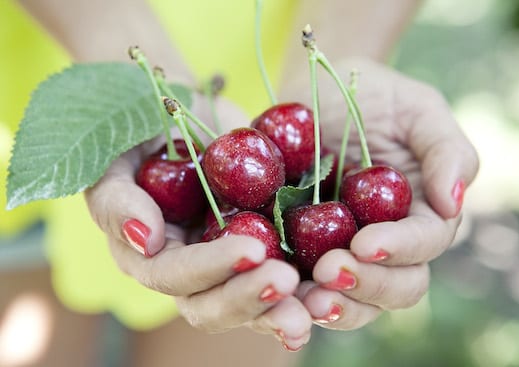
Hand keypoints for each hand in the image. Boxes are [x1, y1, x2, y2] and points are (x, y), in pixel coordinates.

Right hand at [85, 93, 312, 350]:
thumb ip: (117, 200)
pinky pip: (280, 274)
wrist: (178, 113)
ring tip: (319, 305)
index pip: (174, 276)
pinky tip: (334, 292)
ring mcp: (226, 261)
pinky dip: (306, 289)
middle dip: (249, 300)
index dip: (210, 269)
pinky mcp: (260, 245)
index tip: (251, 249)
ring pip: (251, 302)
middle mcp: (189, 270)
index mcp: (150, 256)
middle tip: (287, 283)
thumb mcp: (116, 159)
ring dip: (283, 309)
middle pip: (213, 305)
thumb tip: (147, 241)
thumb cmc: (138, 132)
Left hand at [281, 58, 478, 329]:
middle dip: (366, 286)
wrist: (319, 94)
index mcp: (422, 214)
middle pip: (395, 288)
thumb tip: (453, 202)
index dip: (400, 249)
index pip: (424, 244)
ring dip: (333, 306)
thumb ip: (445, 150)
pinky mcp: (306, 253)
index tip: (365, 242)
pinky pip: (305, 286)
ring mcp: (347, 253)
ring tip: (304, 299)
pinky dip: (294, 298)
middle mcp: (389, 244)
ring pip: (354, 301)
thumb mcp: (417, 110)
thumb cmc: (375, 96)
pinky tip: (274, 289)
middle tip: (329, 272)